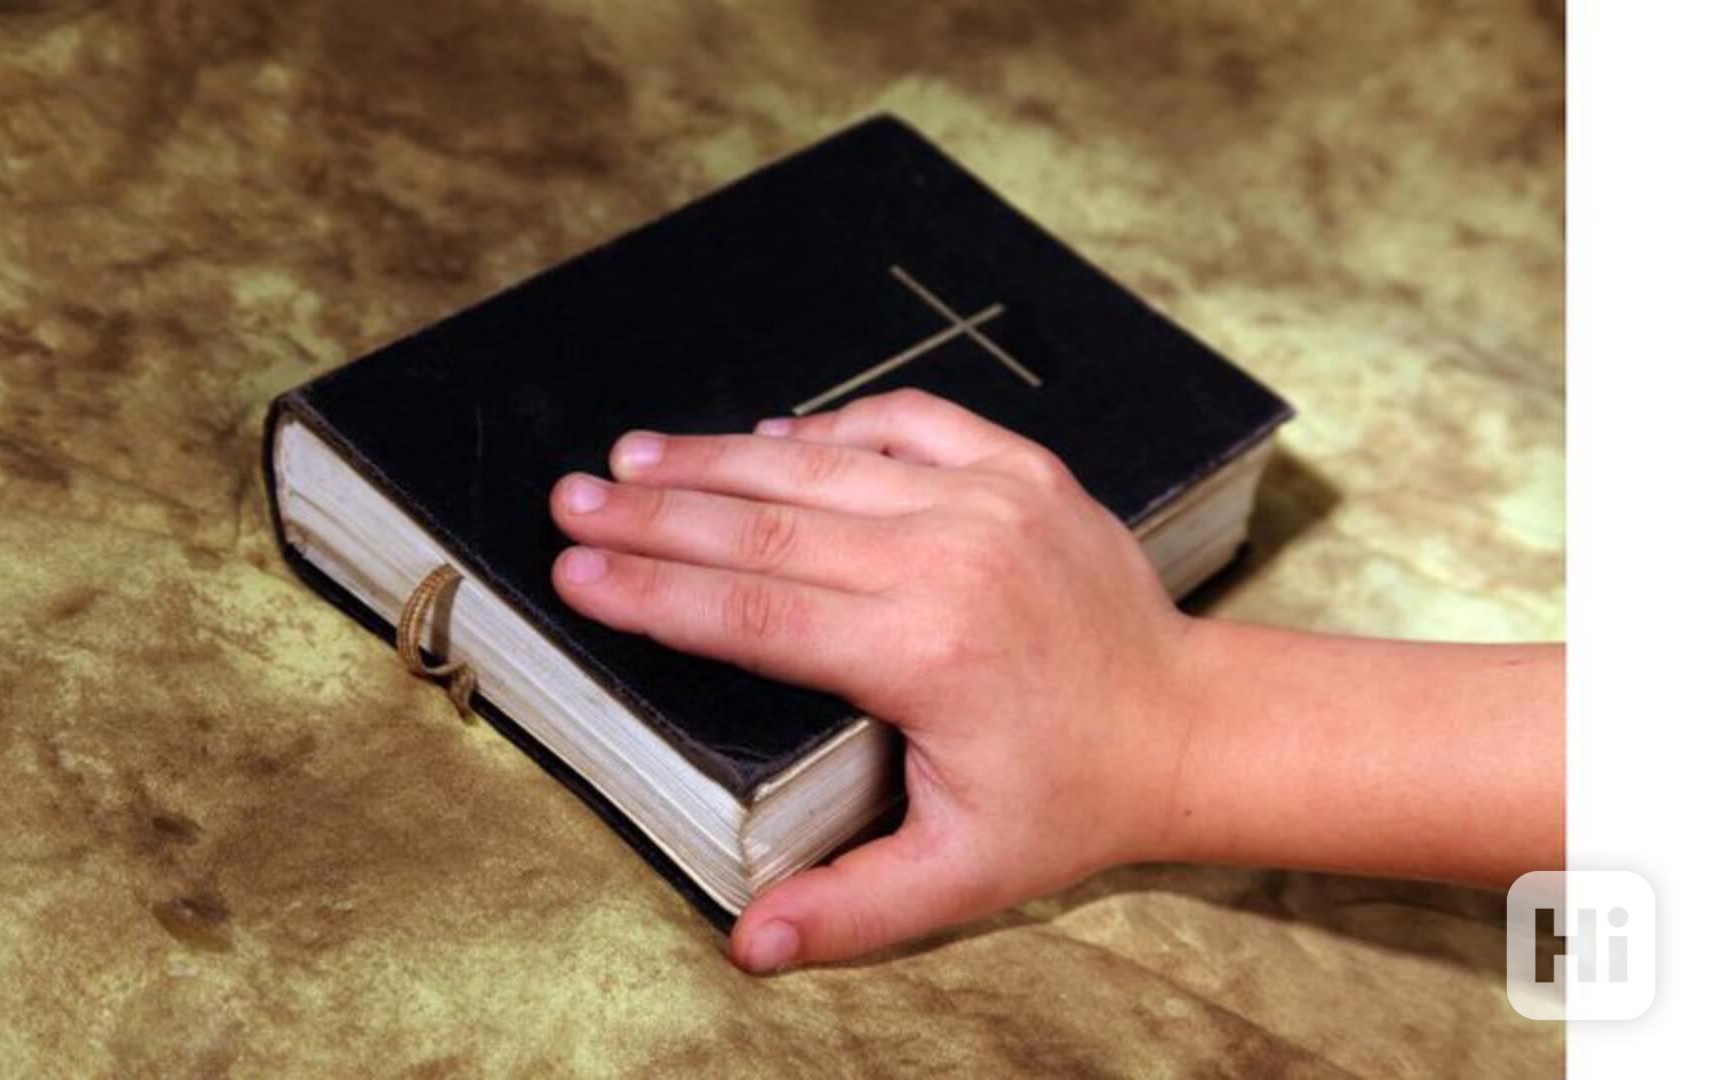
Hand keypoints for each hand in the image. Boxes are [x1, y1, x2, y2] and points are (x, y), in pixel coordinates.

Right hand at [548, 389, 1197, 970]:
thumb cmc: (1072, 802)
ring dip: (718, 458)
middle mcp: (949, 559)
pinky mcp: (1023, 469)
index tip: (576, 572)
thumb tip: (747, 946)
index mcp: (923, 654)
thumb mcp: (962, 876)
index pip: (751, 611)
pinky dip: (831, 425)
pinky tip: (768, 434)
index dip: (653, 593)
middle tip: (571, 499)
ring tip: (634, 456)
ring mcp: (989, 500)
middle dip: (655, 514)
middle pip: (766, 526)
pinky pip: (906, 421)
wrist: (1191, 727)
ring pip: (822, 463)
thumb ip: (849, 908)